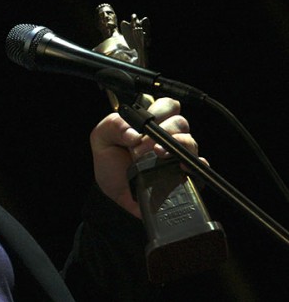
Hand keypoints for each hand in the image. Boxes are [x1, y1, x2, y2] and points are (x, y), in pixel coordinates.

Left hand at [90, 97, 202, 217]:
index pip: (167, 105)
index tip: (143, 124)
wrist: (117, 196)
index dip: (158, 111)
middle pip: (180, 121)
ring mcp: (177, 155)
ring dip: (174, 145)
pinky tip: (181, 166)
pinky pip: (199, 166)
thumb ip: (113, 126)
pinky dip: (194, 164)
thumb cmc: (111, 167)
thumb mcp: (102, 140)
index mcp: (150, 124)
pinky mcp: (185, 175)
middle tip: (142, 145)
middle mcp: (168, 137)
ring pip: (190, 141)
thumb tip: (133, 132)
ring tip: (157, 155)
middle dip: (162, 130)